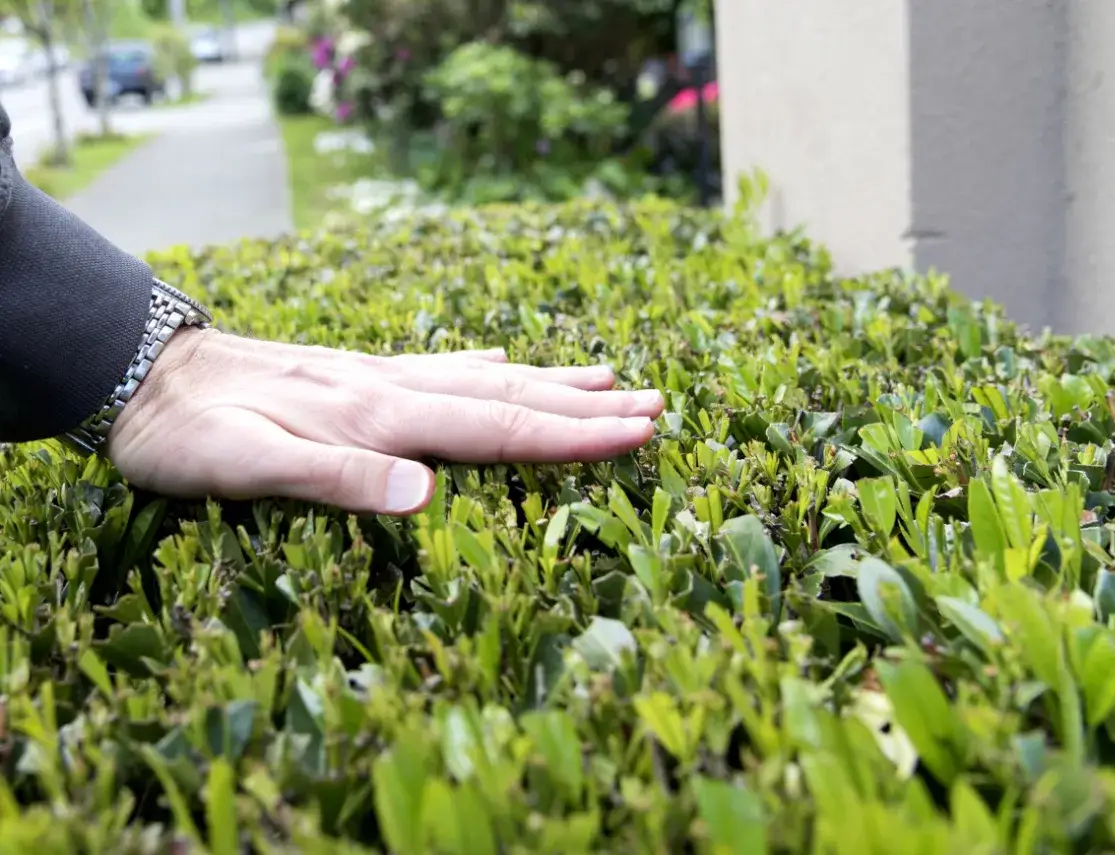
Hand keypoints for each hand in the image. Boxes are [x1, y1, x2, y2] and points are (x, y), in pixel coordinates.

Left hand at [105, 328, 663, 514]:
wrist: (138, 374)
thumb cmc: (188, 434)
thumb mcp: (248, 467)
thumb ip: (339, 479)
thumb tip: (426, 496)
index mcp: (380, 418)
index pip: (498, 428)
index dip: (573, 434)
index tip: (640, 431)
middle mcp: (392, 390)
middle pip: (510, 397)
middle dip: (588, 405)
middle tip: (657, 403)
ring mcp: (378, 379)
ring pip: (486, 378)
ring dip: (553, 381)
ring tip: (612, 374)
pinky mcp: (357, 378)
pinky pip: (440, 370)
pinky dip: (486, 368)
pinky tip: (502, 361)